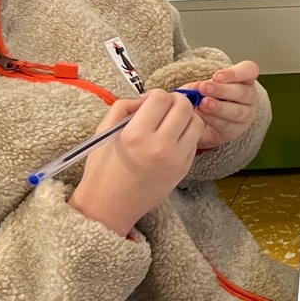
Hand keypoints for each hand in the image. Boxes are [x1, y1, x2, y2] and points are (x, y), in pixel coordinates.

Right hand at [67, 91, 199, 236]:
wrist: (110, 205)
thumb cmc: (103, 168)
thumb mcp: (104, 132)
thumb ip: (124, 107)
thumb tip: (145, 98)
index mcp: (136, 135)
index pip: (161, 98)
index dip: (155, 95)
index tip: (148, 102)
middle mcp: (160, 146)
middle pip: (184, 106)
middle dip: (174, 101)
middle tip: (163, 107)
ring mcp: (177, 159)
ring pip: (196, 122)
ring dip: (185, 116)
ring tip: (170, 121)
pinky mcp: (185, 168)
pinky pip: (195, 140)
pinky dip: (187, 133)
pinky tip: (172, 138)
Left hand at [190, 60, 260, 150]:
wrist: (203, 122)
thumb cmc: (207, 97)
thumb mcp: (203, 87)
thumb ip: (201, 86)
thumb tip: (195, 88)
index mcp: (245, 79)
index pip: (249, 71)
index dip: (235, 73)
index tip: (216, 76)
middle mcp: (250, 96)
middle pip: (243, 92)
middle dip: (222, 90)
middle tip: (203, 89)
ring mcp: (246, 114)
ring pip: (237, 111)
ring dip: (219, 107)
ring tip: (202, 104)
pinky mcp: (236, 130)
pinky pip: (227, 125)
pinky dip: (212, 119)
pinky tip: (200, 115)